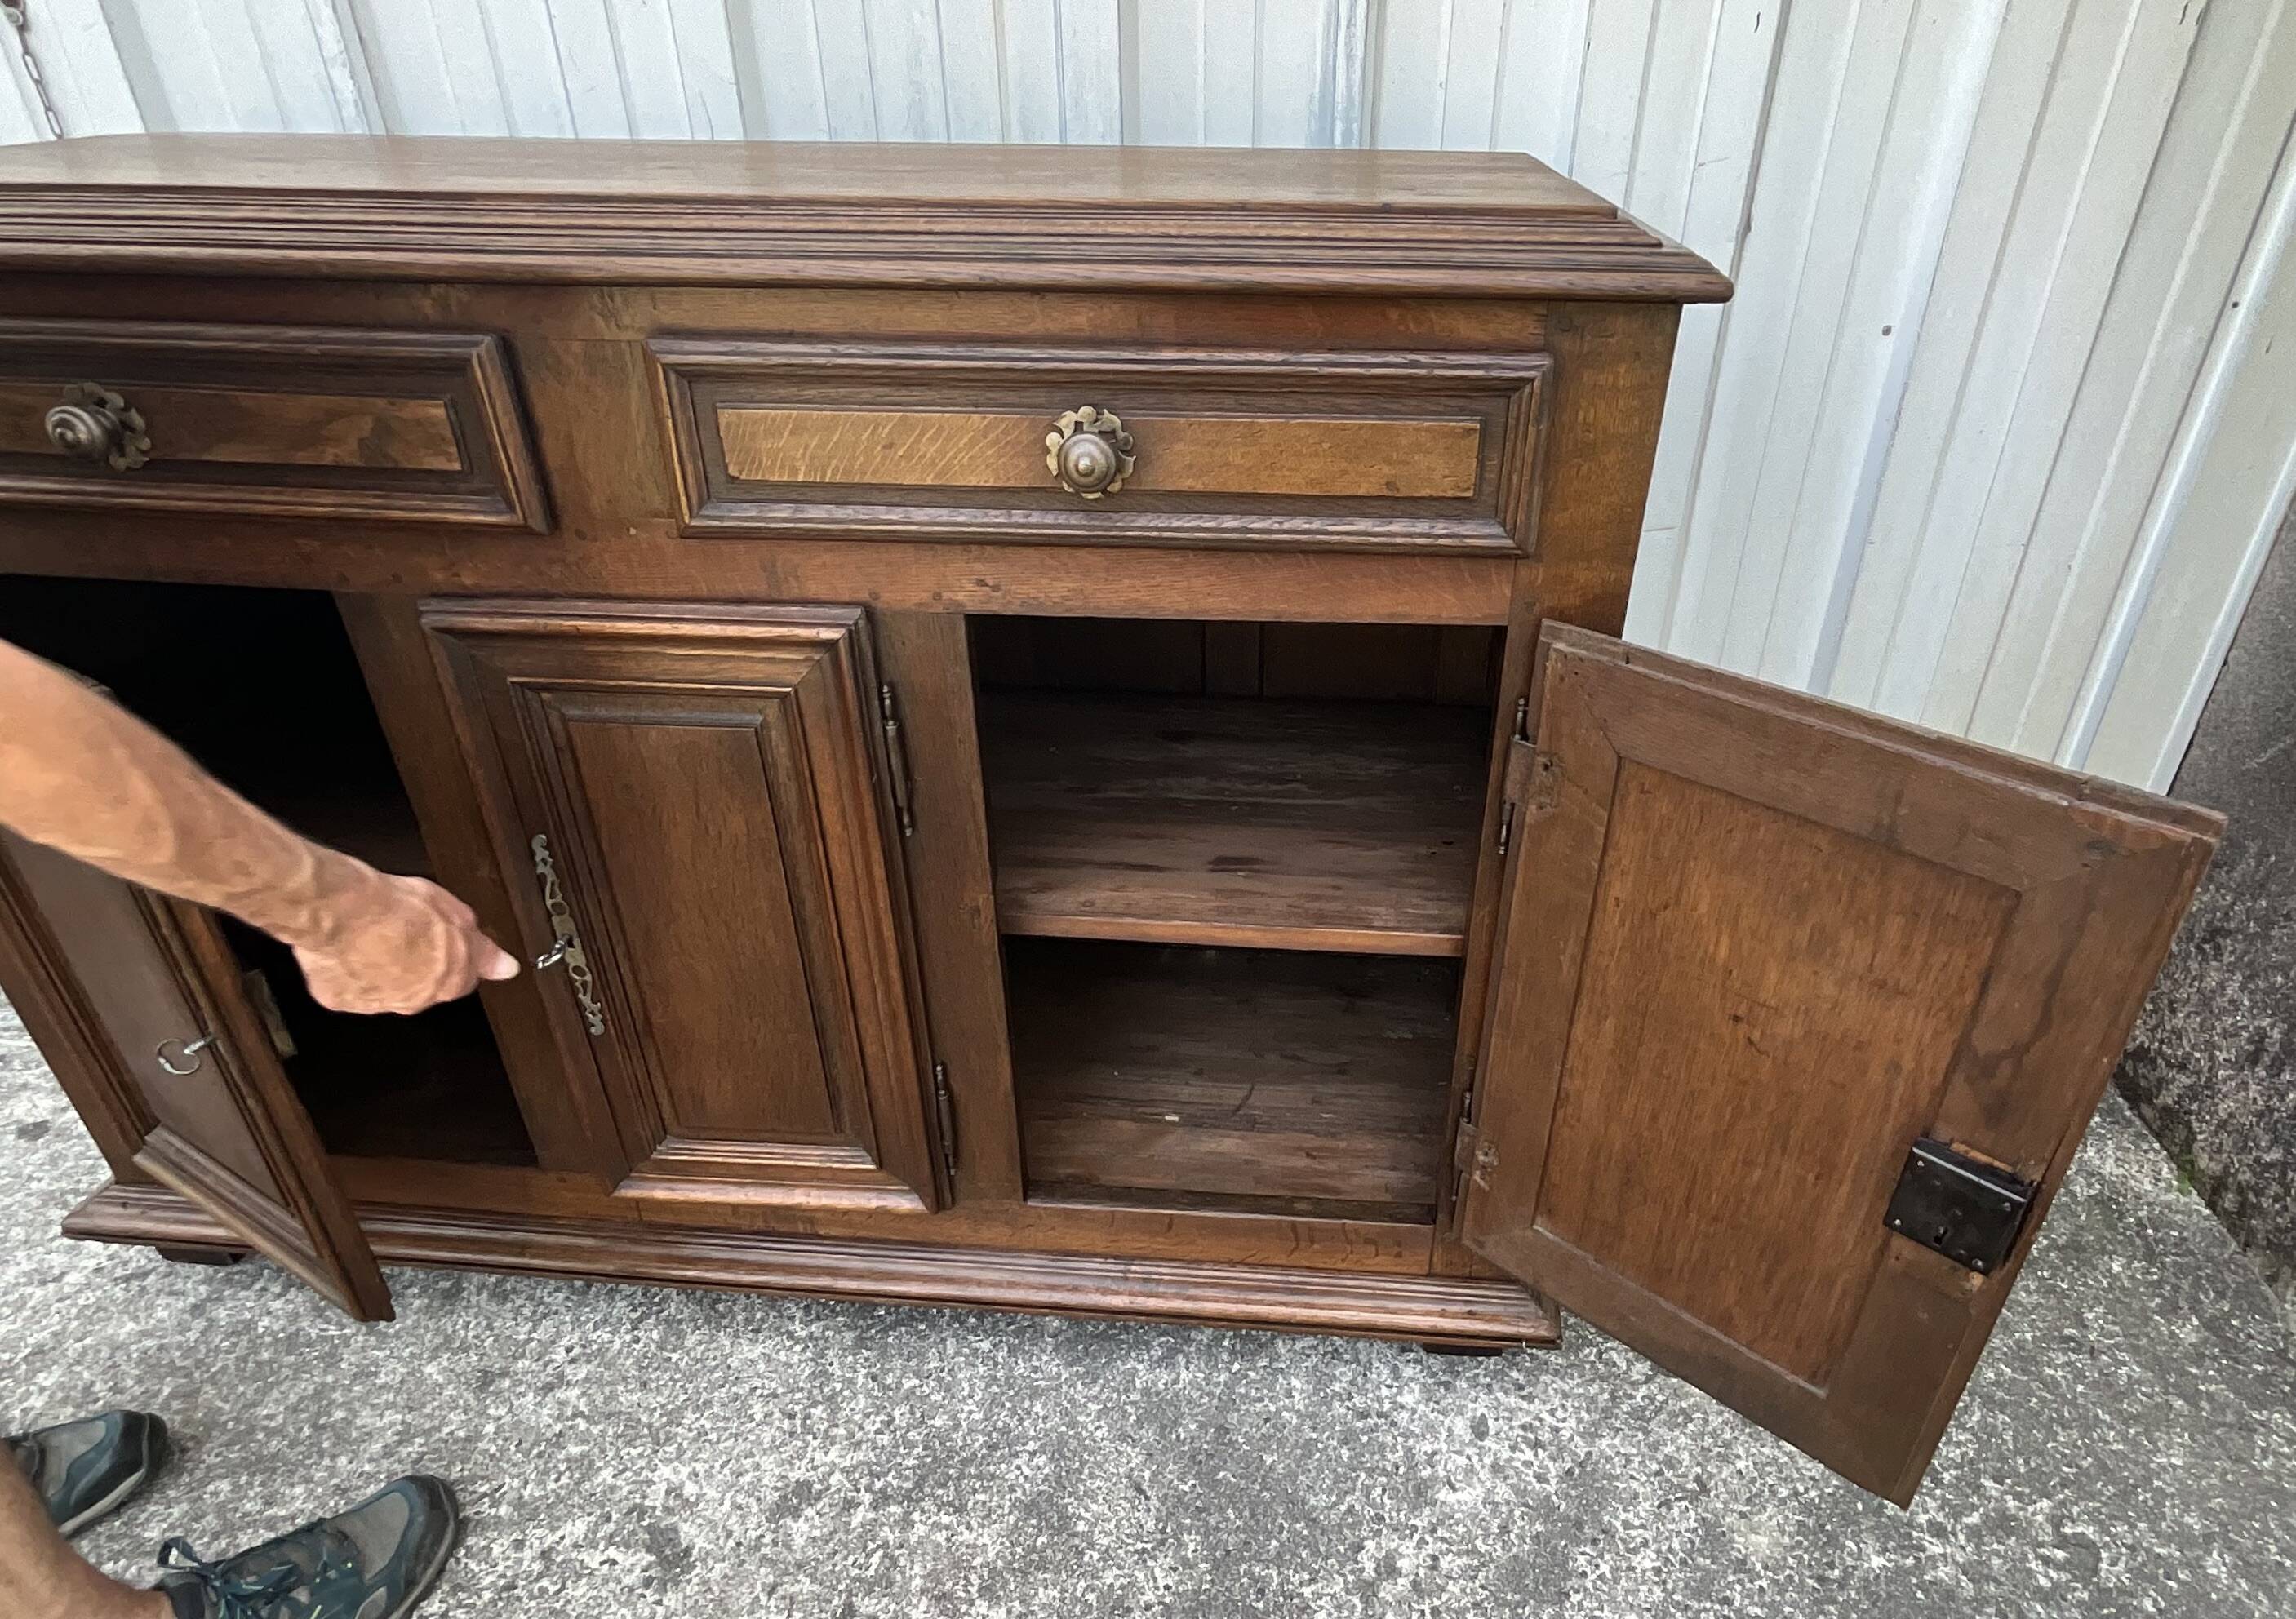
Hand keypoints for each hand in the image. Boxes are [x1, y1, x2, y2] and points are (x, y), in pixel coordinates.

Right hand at [288, 868, 521, 1014]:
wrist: (344, 914)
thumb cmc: (397, 909)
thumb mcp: (456, 916)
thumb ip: (482, 948)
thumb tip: (506, 968)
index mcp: (450, 979)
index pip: (461, 978)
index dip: (450, 955)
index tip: (439, 940)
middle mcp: (415, 998)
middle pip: (421, 985)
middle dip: (413, 962)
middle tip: (401, 932)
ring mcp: (376, 1001)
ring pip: (383, 987)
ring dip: (379, 968)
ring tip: (370, 935)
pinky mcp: (340, 999)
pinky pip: (345, 987)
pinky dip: (345, 971)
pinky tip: (345, 947)